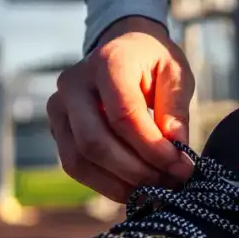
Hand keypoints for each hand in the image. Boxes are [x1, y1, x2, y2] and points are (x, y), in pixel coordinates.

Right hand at [47, 16, 195, 202]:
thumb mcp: (176, 74)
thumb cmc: (152, 61)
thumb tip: (178, 151)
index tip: (181, 167)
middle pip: (95, 142)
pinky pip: (75, 165)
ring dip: (119, 184)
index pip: (123, 115)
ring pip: (79, 159)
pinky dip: (104, 184)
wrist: (123, 46)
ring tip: (155, 191)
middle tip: (170, 184)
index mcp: (107, 62)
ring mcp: (59, 107)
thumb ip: (176, 111)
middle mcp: (74, 84)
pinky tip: (134, 189)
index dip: (152, 148)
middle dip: (136, 171)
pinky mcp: (57, 127)